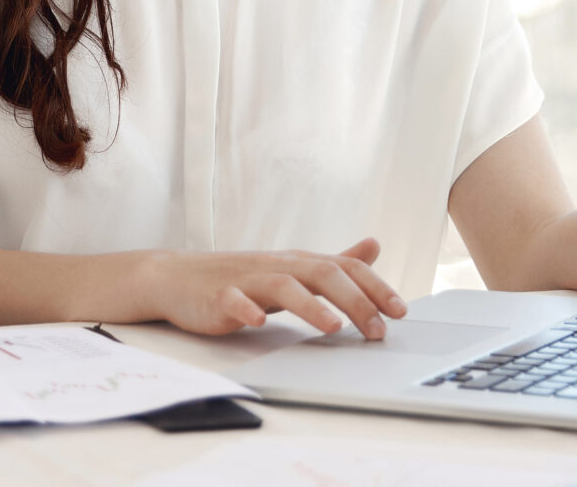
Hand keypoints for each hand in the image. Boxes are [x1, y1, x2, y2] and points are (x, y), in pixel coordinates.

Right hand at [136, 238, 405, 339]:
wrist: (176, 278)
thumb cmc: (238, 277)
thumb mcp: (291, 267)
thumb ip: (333, 261)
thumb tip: (373, 246)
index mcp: (296, 262)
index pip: (343, 268)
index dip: (374, 287)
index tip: (400, 311)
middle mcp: (276, 266)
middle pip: (321, 274)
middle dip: (354, 300)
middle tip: (378, 330)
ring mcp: (246, 280)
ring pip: (283, 286)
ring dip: (310, 307)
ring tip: (333, 327)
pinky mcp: (218, 297)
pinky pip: (233, 301)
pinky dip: (247, 310)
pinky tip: (258, 322)